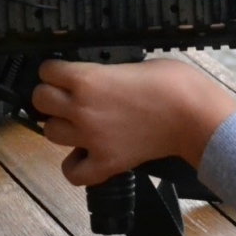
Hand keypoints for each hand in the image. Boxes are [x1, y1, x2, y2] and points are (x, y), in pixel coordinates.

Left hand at [33, 59, 235, 186]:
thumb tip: (100, 79)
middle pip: (40, 101)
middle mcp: (81, 109)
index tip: (64, 72)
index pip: (47, 71)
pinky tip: (86, 154)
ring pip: (50, 133)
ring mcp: (91, 139)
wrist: (195, 116)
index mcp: (87, 79)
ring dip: (62, 126)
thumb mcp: (136, 63)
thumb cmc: (174, 83)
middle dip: (51, 96)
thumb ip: (108, 73)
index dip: (55, 70)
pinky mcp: (106, 163)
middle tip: (68, 96)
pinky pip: (72, 172)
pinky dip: (75, 165)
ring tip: (80, 123)